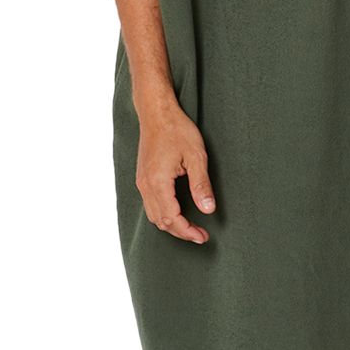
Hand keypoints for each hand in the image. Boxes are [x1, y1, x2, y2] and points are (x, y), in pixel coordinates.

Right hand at [134, 97, 217, 242]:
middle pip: (161, 221)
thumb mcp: (196, 156)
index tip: (203, 236)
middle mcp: (145, 185)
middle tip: (201, 235)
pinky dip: (164, 214)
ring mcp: (142, 182)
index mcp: (158, 182)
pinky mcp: (143, 178)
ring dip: (172, 225)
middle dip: (181, 231)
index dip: (187, 231)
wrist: (157, 112)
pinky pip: (150, 205)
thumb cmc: (177, 130)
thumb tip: (208, 209)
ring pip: (153, 215)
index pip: (172, 218)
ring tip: (191, 227)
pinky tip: (178, 212)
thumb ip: (201, 184)